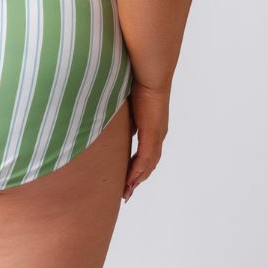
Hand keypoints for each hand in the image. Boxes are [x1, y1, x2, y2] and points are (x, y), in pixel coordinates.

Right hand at [123, 78, 168, 201]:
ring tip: (127, 192)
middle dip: (138, 179)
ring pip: (147, 165)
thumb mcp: (127, 102)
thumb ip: (122, 113)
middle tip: (127, 192)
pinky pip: (144, 159)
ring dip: (137, 179)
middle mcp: (158, 134)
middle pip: (149, 164)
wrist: (151, 75)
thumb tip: (109, 117)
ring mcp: (156, 136)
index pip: (146, 152)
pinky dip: (137, 172)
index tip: (128, 177)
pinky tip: (130, 182)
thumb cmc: (139, 82)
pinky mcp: (152, 135)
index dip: (137, 166)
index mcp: (153, 127)